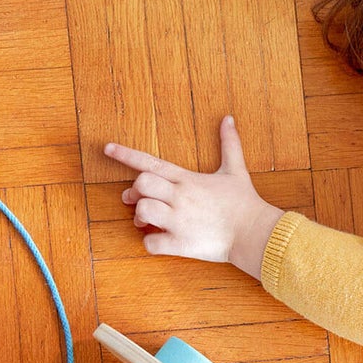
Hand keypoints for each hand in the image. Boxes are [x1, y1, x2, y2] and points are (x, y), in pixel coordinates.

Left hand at [105, 117, 283, 277]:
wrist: (255, 232)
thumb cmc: (244, 202)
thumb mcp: (235, 170)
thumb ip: (229, 143)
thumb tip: (228, 118)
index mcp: (187, 179)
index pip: (150, 161)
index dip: (125, 154)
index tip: (107, 148)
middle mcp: (180, 197)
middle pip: (141, 184)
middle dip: (134, 192)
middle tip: (136, 200)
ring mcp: (179, 221)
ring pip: (143, 211)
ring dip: (139, 217)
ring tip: (146, 223)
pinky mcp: (181, 243)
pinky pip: (152, 244)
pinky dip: (150, 244)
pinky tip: (159, 241)